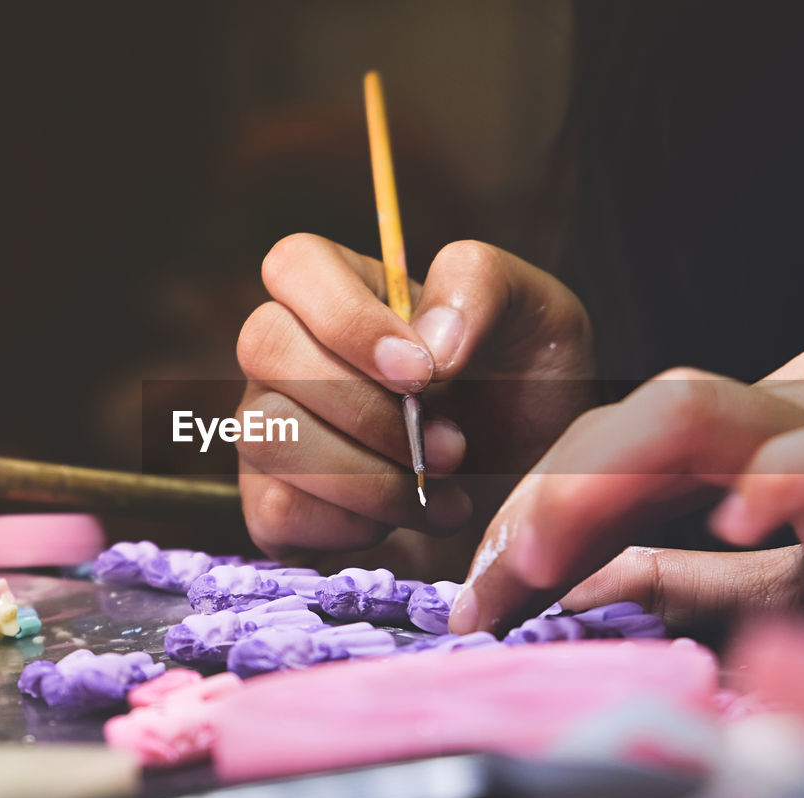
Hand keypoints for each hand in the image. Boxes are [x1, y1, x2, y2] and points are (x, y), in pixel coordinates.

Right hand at [236, 234, 598, 569]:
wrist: (533, 494)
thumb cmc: (528, 394)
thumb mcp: (539, 316)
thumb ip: (481, 286)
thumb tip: (429, 340)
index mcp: (348, 290)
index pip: (294, 265)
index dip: (347, 319)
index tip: (423, 372)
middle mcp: (291, 353)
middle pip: (265, 347)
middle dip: (367, 411)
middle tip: (452, 450)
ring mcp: (273, 428)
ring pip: (269, 435)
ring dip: (368, 478)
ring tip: (442, 495)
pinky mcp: (273, 503)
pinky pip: (277, 509)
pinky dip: (352, 525)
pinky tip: (404, 521)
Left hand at [451, 346, 803, 635]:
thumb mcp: (751, 587)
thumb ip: (662, 576)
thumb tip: (556, 585)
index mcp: (742, 427)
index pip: (610, 441)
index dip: (538, 505)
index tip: (485, 583)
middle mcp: (780, 402)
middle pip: (630, 419)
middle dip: (548, 497)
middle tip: (494, 579)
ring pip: (693, 412)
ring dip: (599, 489)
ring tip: (545, 561)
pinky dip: (773, 486)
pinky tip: (731, 526)